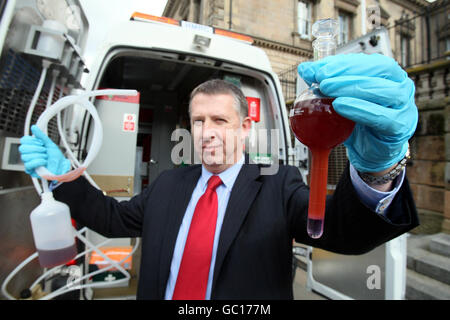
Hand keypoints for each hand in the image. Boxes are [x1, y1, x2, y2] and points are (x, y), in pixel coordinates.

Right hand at [19, 125, 70, 177]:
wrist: (61, 166)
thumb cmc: (56, 157)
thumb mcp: (49, 143)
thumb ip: (41, 135)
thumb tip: (34, 127)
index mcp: (32, 146)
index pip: (24, 140)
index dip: (32, 141)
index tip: (41, 143)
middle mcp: (29, 154)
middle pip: (22, 148)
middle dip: (37, 149)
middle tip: (44, 150)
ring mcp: (29, 162)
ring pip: (25, 157)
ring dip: (39, 156)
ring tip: (46, 157)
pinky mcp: (30, 170)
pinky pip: (29, 165)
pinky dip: (38, 162)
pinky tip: (44, 162)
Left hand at [297, 53, 417, 171]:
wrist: (371, 150)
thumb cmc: (360, 121)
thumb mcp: (341, 99)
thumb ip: (326, 83)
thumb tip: (305, 69)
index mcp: (388, 74)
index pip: (369, 60)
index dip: (344, 62)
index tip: (321, 68)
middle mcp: (400, 85)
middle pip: (379, 70)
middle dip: (347, 71)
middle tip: (322, 78)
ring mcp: (403, 106)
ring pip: (383, 91)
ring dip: (352, 88)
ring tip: (328, 89)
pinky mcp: (399, 126)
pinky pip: (381, 116)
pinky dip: (359, 110)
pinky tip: (341, 106)